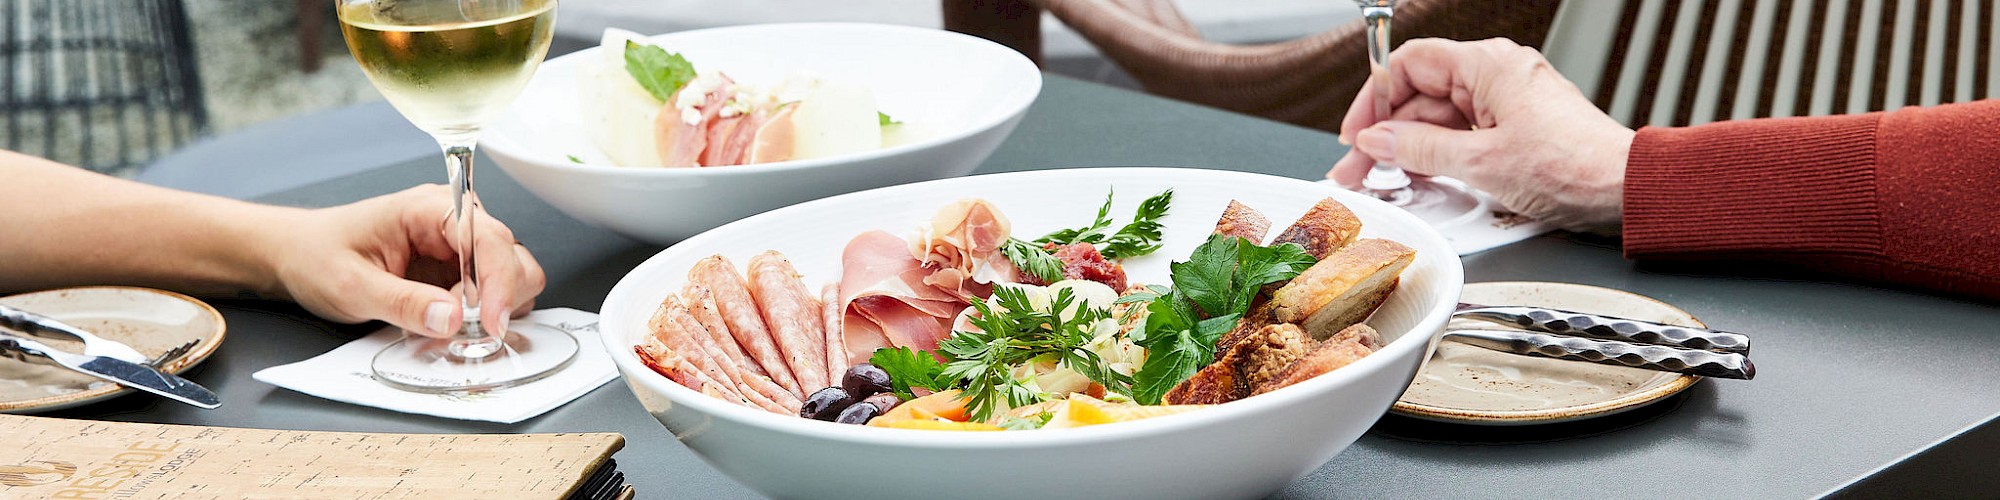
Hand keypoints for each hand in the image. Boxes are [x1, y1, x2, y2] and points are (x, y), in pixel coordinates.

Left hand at [264, 185, 545, 337]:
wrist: (298, 255)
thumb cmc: (318, 255)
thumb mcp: (351, 285)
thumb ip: (403, 302)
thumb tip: (453, 319)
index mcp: (432, 208)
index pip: (490, 239)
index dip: (499, 283)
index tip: (490, 324)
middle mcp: (457, 222)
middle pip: (514, 259)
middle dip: (496, 301)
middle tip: (458, 328)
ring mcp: (463, 247)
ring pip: (513, 278)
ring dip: (491, 311)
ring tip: (444, 324)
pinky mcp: (461, 272)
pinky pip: (493, 296)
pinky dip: (483, 318)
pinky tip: (448, 324)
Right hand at [1328, 38, 1634, 233]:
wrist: (1625, 190)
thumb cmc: (1573, 166)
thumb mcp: (1480, 162)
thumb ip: (1419, 149)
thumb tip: (1380, 140)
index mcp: (1488, 65)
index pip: (1411, 65)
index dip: (1375, 99)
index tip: (1357, 133)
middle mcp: (1497, 76)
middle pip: (1422, 97)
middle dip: (1387, 134)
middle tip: (1359, 169)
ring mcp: (1507, 103)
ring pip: (1441, 119)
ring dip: (1411, 149)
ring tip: (1384, 179)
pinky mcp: (1516, 129)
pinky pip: (1465, 135)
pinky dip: (1440, 156)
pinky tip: (1421, 179)